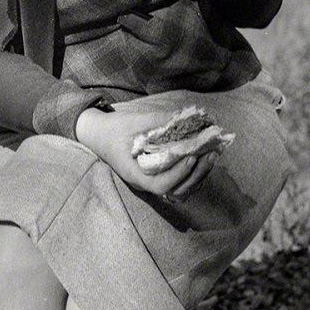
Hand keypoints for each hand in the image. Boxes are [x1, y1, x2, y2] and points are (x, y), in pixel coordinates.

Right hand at [75, 107, 216, 199]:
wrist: (98, 134)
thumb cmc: (113, 128)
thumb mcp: (133, 121)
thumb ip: (159, 120)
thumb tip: (187, 118)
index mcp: (134, 173)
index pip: (160, 185)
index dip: (178, 174)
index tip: (191, 156)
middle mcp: (144, 183)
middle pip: (175, 191)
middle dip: (196, 174)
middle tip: (210, 153)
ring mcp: (151, 181)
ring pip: (180, 190)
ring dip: (198, 175)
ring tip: (211, 154)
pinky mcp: (157, 176)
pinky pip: (179, 183)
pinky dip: (193, 174)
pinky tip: (202, 157)